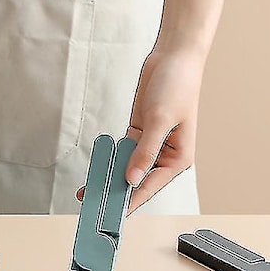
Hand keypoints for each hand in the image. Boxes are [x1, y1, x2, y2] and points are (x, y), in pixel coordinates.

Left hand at [76, 47, 203, 213]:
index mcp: (178, 159)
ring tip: (91, 193)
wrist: (173, 56)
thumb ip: (144, 152)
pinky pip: (121, 154)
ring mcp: (150, 147)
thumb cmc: (178, 85)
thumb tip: (131, 178)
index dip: (131, 201)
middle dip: (117, 193)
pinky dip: (109, 162)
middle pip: (137, 181)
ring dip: (110, 179)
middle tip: (96, 207)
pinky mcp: (138, 135)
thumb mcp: (160, 120)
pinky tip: (96, 172)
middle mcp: (165, 157)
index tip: (114, 214)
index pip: (150, 186)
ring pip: (127, 170)